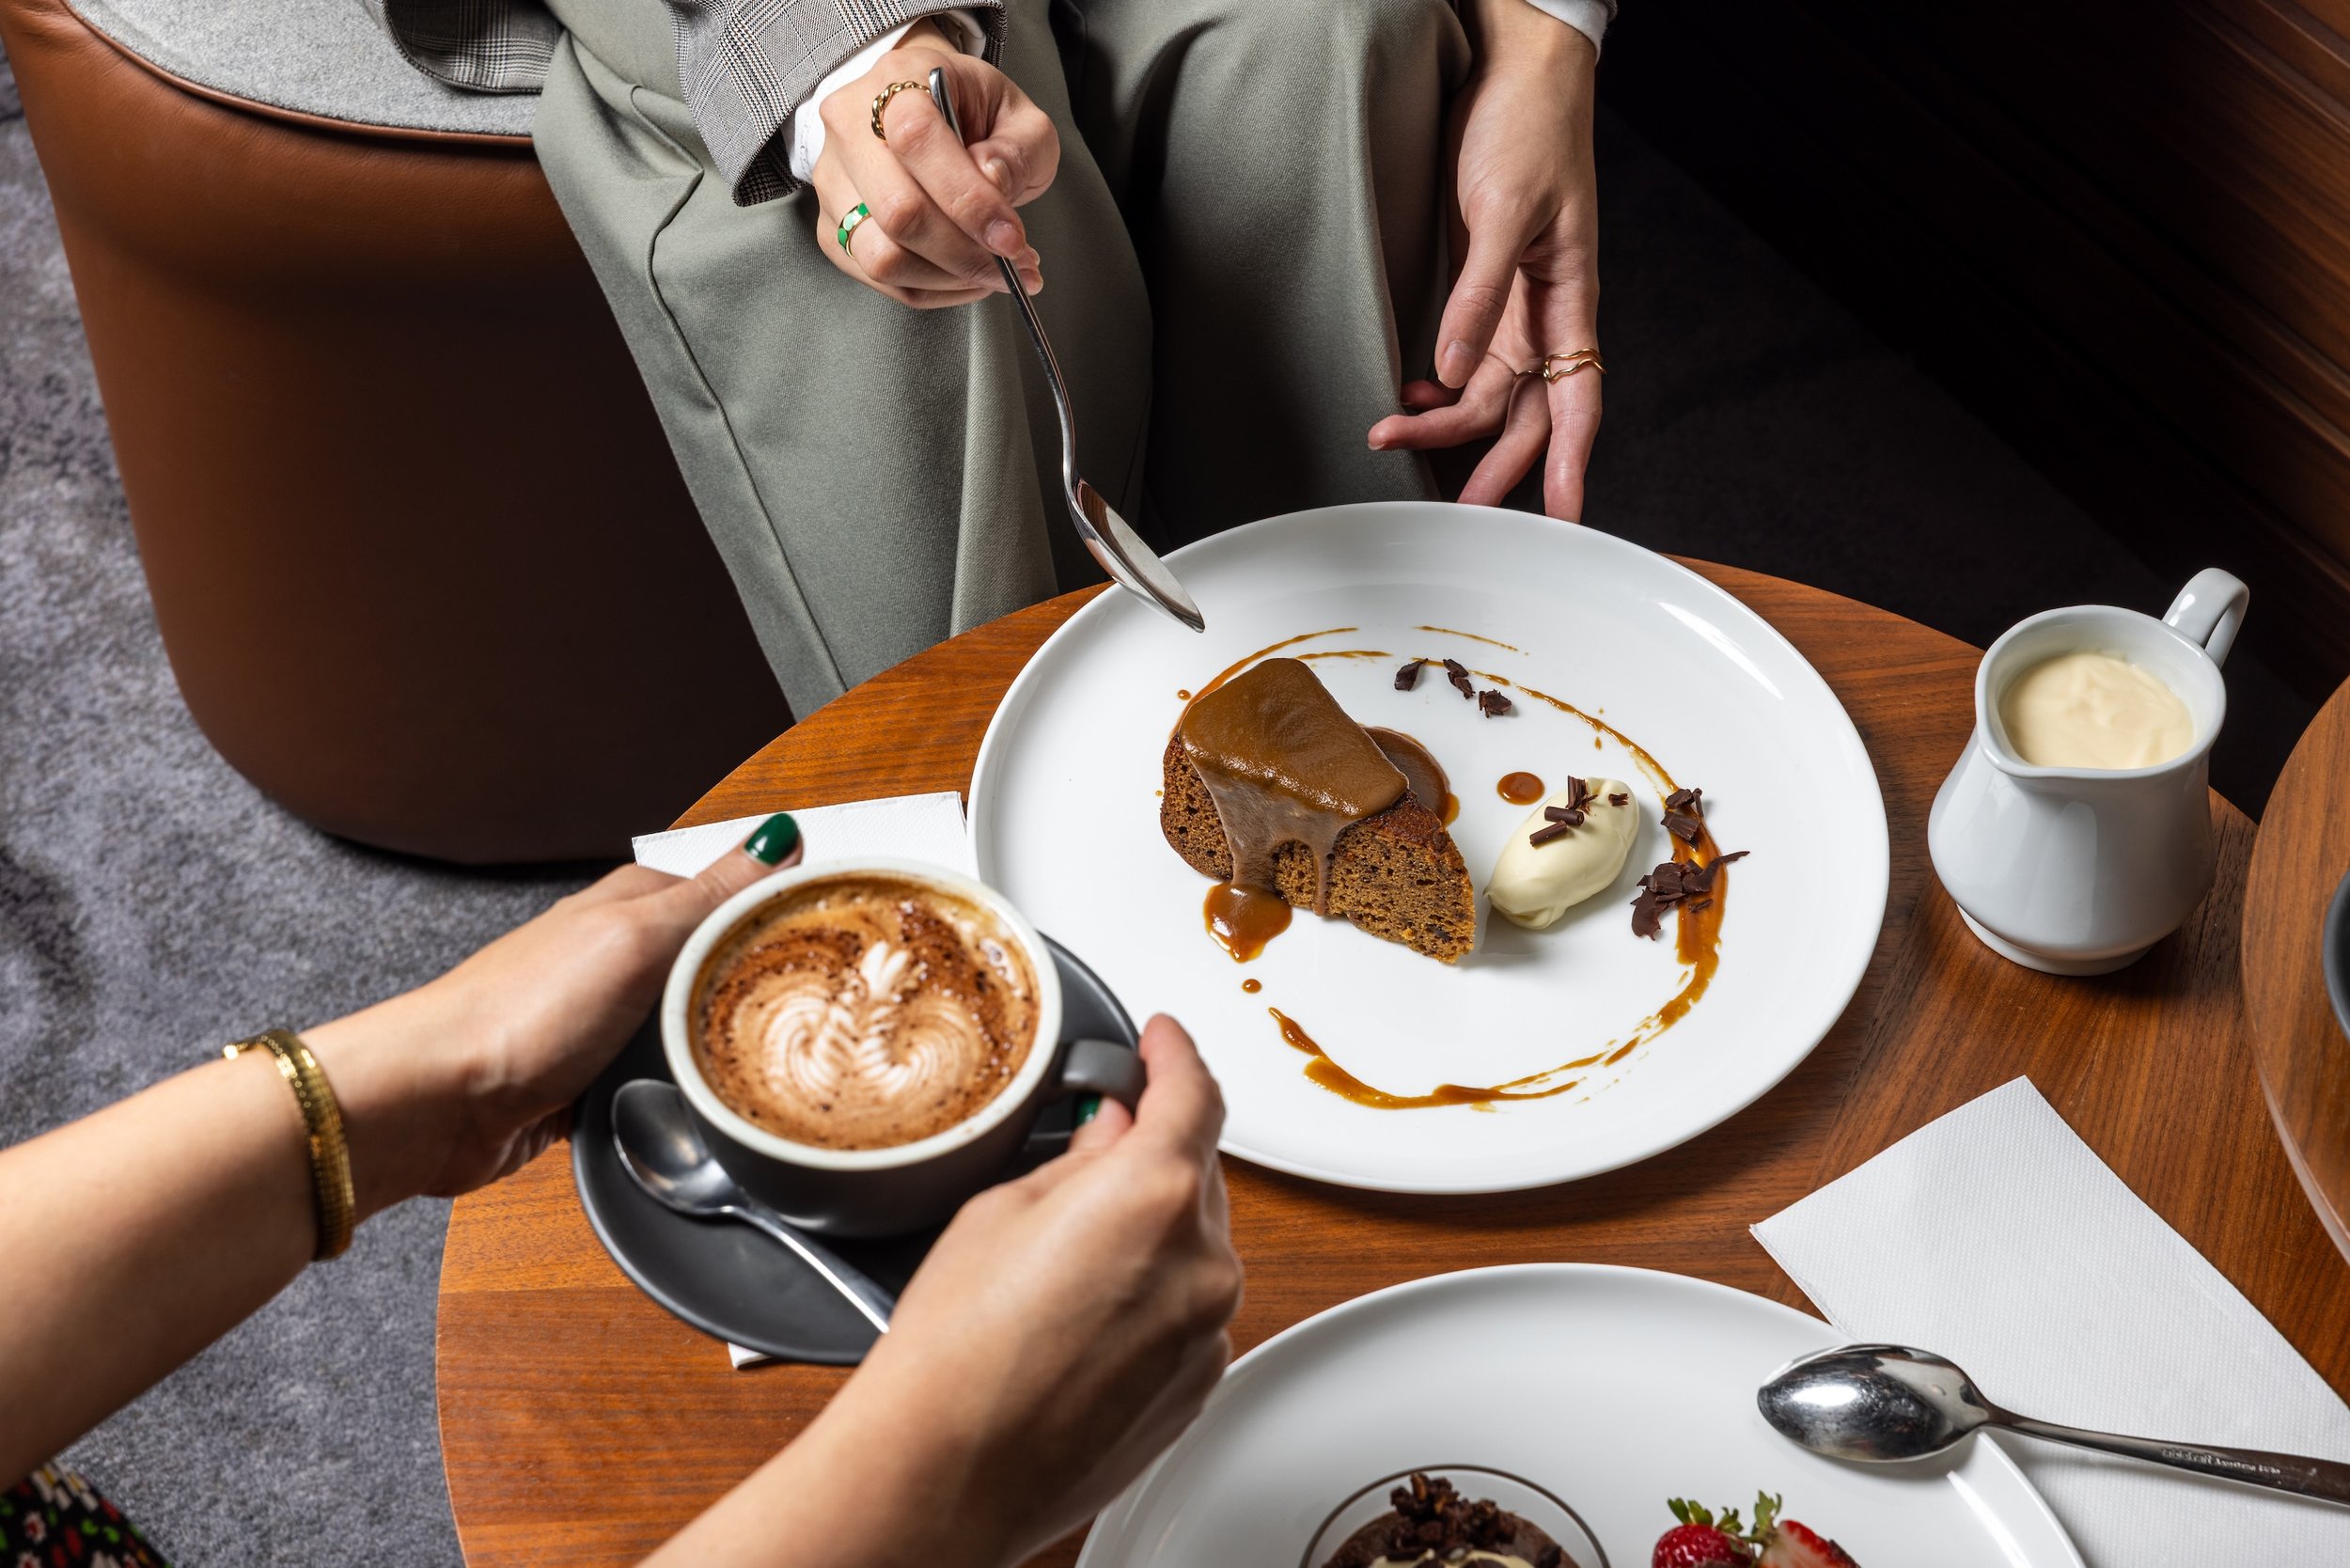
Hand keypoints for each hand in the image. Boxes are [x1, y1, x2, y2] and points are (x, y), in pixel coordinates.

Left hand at [306, 814, 804, 1215]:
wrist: (439, 1101)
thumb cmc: (521, 1012)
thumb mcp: (636, 937)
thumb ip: (715, 894)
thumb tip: (781, 837)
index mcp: (639, 902)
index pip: (740, 895)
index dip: (790, 918)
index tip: (842, 947)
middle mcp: (626, 956)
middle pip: (725, 968)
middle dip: (763, 994)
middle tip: (817, 1021)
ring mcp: (612, 1020)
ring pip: (701, 1029)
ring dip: (724, 1050)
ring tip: (768, 1068)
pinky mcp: (599, 1079)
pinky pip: (669, 1082)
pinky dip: (688, 1092)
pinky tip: (708, 1105)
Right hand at [660, 1016, 1241, 1567]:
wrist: (948, 1472)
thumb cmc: (956, 1353)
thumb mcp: (999, 1211)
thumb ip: (1078, 1162)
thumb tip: (1108, 1138)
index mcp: (1156, 1193)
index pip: (1194, 1092)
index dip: (1176, 1054)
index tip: (1164, 1042)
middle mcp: (1202, 1261)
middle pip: (1197, 1172)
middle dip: (1151, 1155)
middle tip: (1091, 1155)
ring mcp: (1207, 1330)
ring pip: (1194, 1247)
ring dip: (1151, 1233)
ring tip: (1065, 1261)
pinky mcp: (1198, 1385)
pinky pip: (1189, 1312)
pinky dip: (1154, 1297)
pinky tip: (1082, 1317)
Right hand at [811, 22, 1056, 307]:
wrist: (922, 109)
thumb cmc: (971, 112)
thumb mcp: (1019, 116)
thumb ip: (1017, 150)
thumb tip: (993, 187)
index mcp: (898, 81)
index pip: (917, 141)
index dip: (968, 201)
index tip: (1011, 237)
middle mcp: (850, 126)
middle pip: (897, 211)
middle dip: (965, 253)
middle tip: (1014, 265)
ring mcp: (833, 180)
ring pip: (882, 257)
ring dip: (949, 279)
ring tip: (996, 273)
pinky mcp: (831, 227)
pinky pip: (881, 281)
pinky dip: (933, 290)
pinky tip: (965, 276)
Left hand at [1368, 2, 1600, 518]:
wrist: (1515, 67)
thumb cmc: (1529, 126)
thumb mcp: (1505, 209)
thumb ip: (1480, 293)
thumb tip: (1451, 368)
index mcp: (1571, 299)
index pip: (1577, 402)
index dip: (1570, 464)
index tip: (1562, 517)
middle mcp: (1547, 314)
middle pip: (1525, 414)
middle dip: (1493, 466)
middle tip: (1455, 511)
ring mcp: (1516, 305)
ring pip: (1489, 394)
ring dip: (1447, 425)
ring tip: (1394, 438)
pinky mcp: (1484, 288)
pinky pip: (1468, 361)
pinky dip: (1440, 388)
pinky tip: (1411, 396)